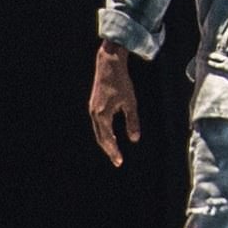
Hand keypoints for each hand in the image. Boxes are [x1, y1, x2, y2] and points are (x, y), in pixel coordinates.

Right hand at [89, 42, 139, 166]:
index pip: (108, 139)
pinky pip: (98, 124)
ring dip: (106, 142)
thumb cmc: (121, 83)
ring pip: (98, 131)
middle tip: (117, 161)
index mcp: (102, 115)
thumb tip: (134, 139)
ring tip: (114, 151)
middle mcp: (94, 114)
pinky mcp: (94, 105)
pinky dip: (104, 132)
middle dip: (109, 150)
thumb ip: (132, 122)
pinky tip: (111, 135)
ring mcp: (93, 109)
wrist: (108, 65)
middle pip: (100, 138)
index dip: (114, 151)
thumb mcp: (130, 103)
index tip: (119, 162)